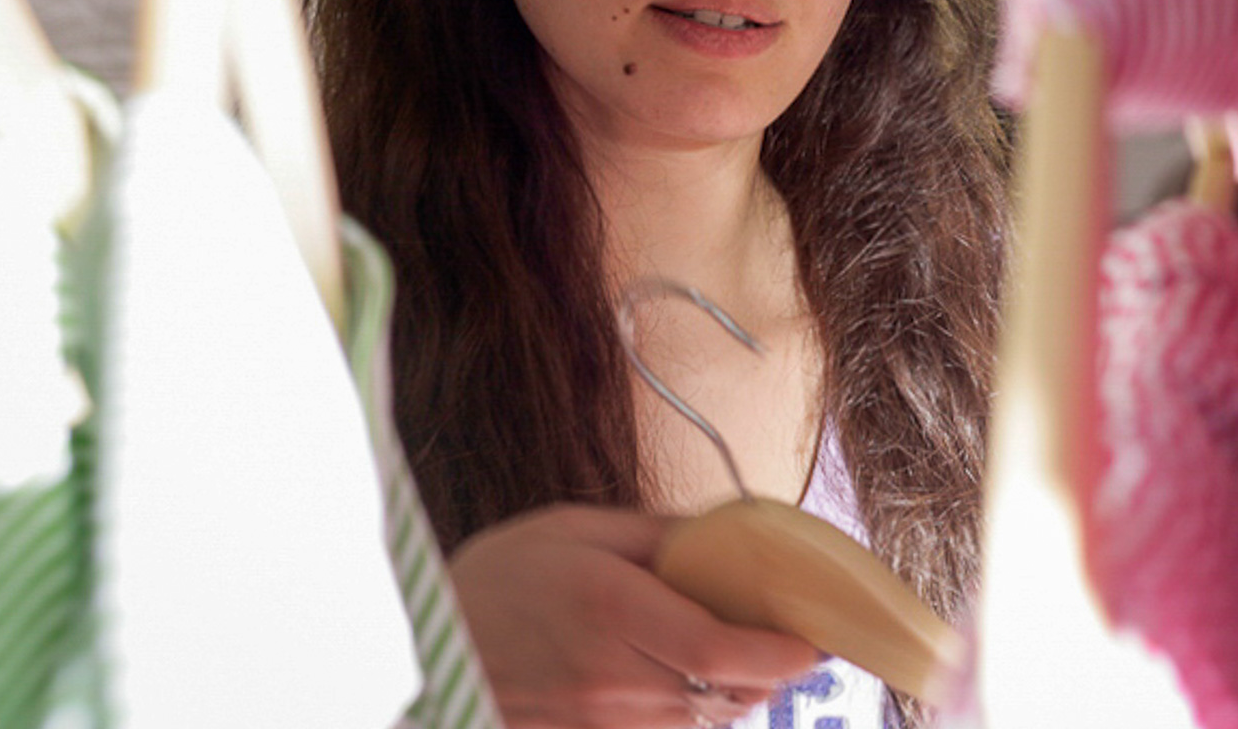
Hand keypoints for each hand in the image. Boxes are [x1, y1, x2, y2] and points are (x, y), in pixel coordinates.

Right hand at [449, 504, 823, 727]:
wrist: (425, 641)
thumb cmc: (500, 576)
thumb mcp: (576, 528)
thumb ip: (658, 535)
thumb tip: (729, 537)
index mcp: (611, 608)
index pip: (721, 651)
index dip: (780, 655)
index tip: (812, 642)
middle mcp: (609, 676)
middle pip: (723, 695)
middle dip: (766, 673)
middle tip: (785, 643)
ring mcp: (595, 721)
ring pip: (699, 725)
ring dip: (731, 697)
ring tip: (734, 659)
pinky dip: (689, 719)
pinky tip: (682, 687)